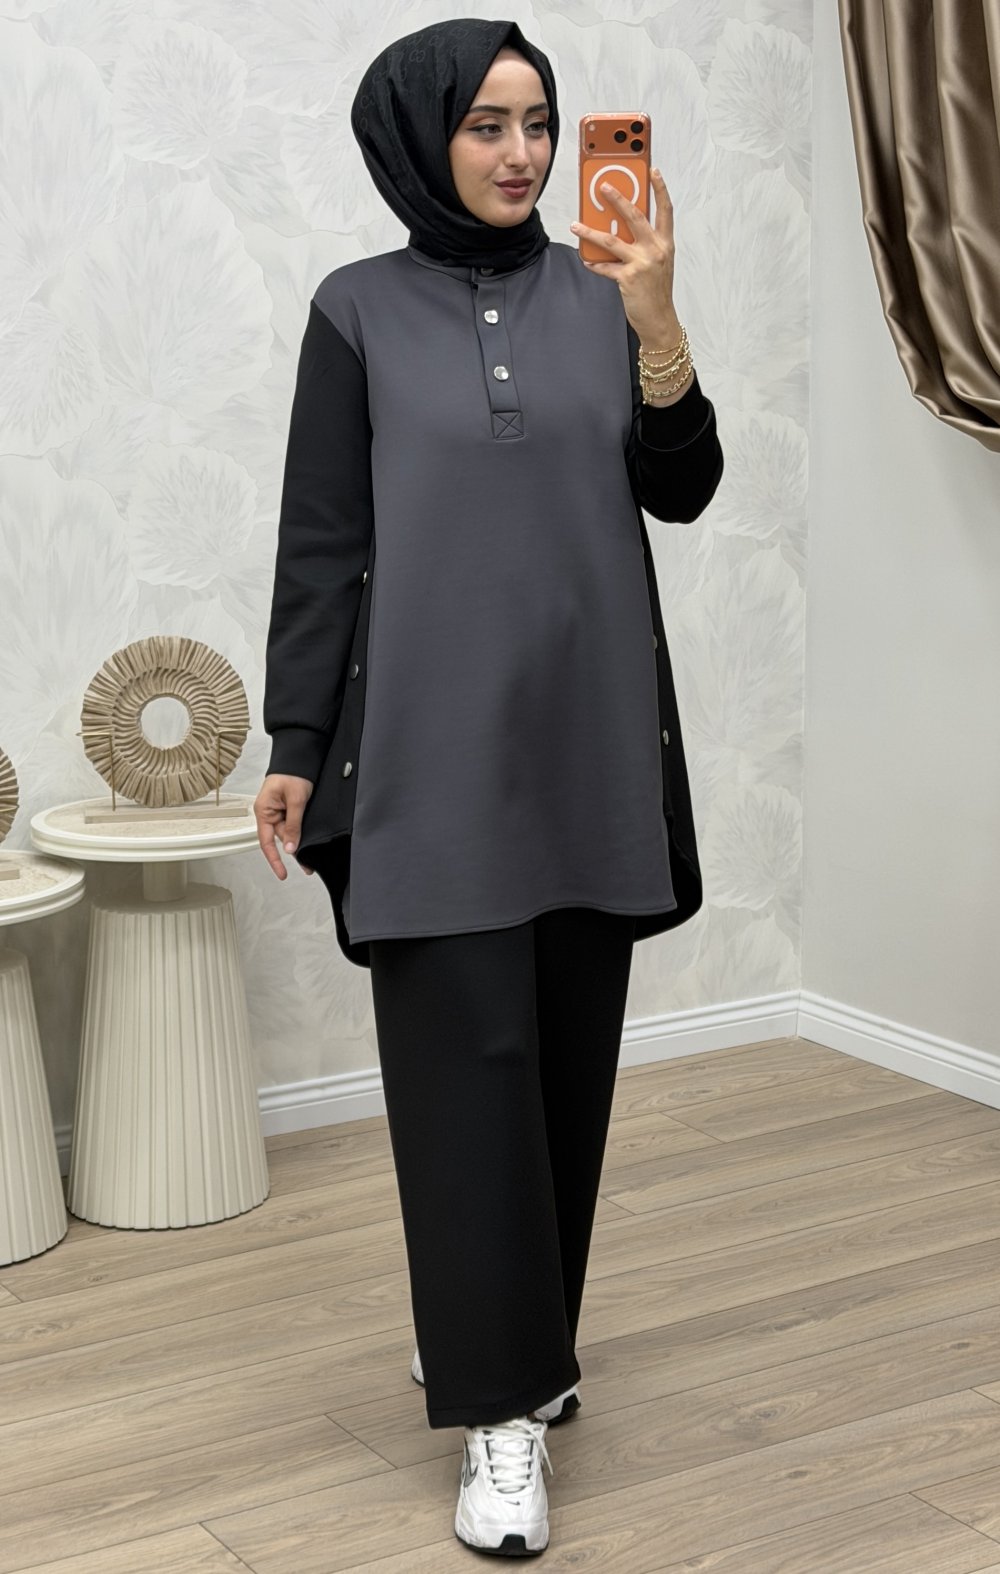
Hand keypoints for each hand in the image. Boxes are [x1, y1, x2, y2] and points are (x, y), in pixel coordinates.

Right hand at [254, 773, 314, 878]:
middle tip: (307, 866)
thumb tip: (291, 847)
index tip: (282, 873)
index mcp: (264, 811)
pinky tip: (310, 840)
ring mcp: (279, 811)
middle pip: (281, 838)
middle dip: (294, 851)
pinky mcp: (289, 808)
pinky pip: (294, 824)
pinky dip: (301, 832)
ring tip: (311, 857)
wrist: (300, 756)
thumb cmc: (293, 772)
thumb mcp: (295, 800)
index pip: (266, 841)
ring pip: (290, 833)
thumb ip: (293, 825)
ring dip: (300, 842)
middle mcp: (269, 813)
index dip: (274, 860)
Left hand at [570, 167, 676, 342]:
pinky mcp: (628, 278)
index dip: (660, 189)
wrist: (659, 320)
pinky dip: (593, 263)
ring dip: (590, 231)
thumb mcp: (658, 263)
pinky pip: (604, 266)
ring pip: (611, 240)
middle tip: (602, 186)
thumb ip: (644, 244)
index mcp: (665, 244)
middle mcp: (655, 250)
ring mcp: (642, 263)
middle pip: (635, 216)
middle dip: (618, 198)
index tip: (652, 171)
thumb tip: (621, 229)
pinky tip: (584, 258)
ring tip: (576, 224)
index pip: (665, 210)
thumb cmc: (657, 292)